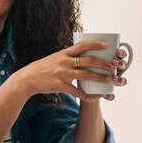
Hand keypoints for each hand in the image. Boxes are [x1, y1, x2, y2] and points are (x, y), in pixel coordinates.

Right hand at [10, 41, 125, 102]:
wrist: (27, 79)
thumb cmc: (42, 69)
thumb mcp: (54, 58)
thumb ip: (67, 57)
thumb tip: (80, 55)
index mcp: (64, 53)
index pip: (82, 45)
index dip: (95, 44)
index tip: (106, 45)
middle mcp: (64, 62)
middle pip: (88, 60)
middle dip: (104, 63)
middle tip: (114, 66)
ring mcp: (63, 74)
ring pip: (86, 75)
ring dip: (100, 77)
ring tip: (111, 80)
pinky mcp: (61, 86)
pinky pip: (77, 92)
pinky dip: (88, 95)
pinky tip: (95, 97)